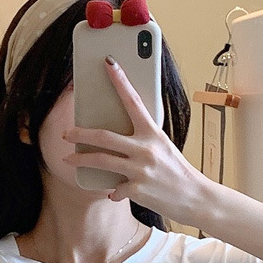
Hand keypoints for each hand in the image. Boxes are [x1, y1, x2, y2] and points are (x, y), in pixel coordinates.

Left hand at [62, 59, 208, 222]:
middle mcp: (145, 149)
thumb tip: (118, 137)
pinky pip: (114, 188)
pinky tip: (114, 192)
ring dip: (80, 160)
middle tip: (67, 133)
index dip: (120, 81)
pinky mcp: (137, 189)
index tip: (108, 64)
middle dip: (80, 134)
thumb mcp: (164, 148)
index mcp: (153, 133)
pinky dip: (112, 191)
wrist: (195, 198)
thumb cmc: (178, 171)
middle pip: (104, 136)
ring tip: (69, 159)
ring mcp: (140, 169)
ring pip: (101, 161)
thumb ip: (143, 140)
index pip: (133, 101)